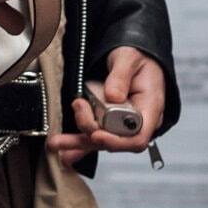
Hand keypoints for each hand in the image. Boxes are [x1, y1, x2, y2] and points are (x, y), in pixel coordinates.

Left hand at [48, 47, 165, 169]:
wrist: (134, 55)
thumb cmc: (138, 57)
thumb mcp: (129, 59)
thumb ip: (121, 76)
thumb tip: (113, 96)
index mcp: (150, 108)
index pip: (138, 137)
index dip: (117, 141)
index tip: (98, 134)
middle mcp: (137, 121)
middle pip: (114, 140)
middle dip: (91, 131)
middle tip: (78, 108)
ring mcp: (122, 124)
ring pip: (100, 141)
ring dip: (78, 142)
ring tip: (57, 142)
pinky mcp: (109, 122)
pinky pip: (94, 136)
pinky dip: (79, 144)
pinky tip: (66, 152)